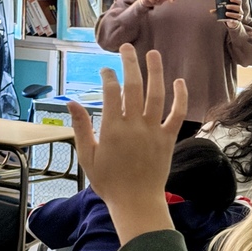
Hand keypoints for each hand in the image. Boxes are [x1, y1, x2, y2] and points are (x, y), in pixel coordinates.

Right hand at [67, 44, 187, 244]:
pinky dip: (180, 97)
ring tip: (153, 53)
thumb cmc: (108, 181)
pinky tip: (179, 81)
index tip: (105, 70)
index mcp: (112, 129)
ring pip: (156, 95)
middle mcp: (134, 126)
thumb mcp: (87, 156)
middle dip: (130, 63)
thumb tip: (71, 103)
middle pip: (134, 87)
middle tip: (127, 47)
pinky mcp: (168, 139)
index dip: (108, 77)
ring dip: (156, 72)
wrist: (136, 203)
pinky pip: (177, 114)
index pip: (111, 93)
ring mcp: (153, 131)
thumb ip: (81, 127)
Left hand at [210, 0, 243, 28]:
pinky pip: (236, 21)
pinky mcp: (237, 22)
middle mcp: (240, 11)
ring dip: (232, 14)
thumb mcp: (223, 11)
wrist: (232, 22)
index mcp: (238, 6)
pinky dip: (233, 21)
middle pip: (238, 8)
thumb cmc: (228, 13)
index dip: (236, 0)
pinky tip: (230, 20)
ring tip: (226, 13)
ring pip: (238, 15)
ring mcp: (239, 17)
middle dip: (232, 6)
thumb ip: (218, 10)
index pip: (239, 1)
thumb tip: (210, 11)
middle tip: (226, 6)